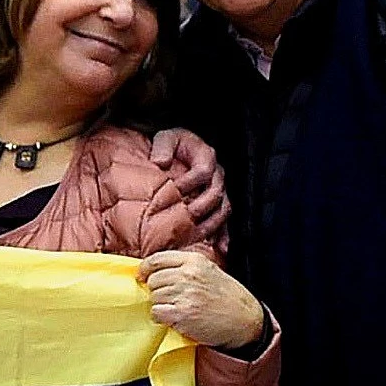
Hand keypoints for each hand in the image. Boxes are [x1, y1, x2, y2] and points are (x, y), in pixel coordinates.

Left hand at [138, 250, 264, 348]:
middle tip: (171, 299)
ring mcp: (184, 293)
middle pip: (153, 280)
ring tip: (178, 309)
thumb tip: (155, 271)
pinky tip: (175, 319)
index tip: (142, 276)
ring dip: (161, 305)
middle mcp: (188, 274)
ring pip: (154, 297)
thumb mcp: (209, 270)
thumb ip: (185, 267)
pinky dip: (161, 318)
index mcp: (194, 260)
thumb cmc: (227, 297)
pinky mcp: (181, 313)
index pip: (157, 259)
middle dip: (157, 291)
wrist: (244, 320)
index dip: (145, 269)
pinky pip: (156, 313)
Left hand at [147, 128, 227, 247]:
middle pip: (216, 193)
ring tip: (198, 235)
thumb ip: (163, 146)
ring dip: (211, 223)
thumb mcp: (165, 138)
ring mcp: (219, 191)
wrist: (174, 154)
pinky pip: (225, 222)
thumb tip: (160, 161)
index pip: (203, 171)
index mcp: (206, 155)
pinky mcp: (218, 206)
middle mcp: (217, 174)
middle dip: (199, 206)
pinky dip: (223, 236)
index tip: (173, 190)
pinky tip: (220, 248)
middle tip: (184, 216)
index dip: (189, 182)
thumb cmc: (170, 147)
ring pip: (223, 209)